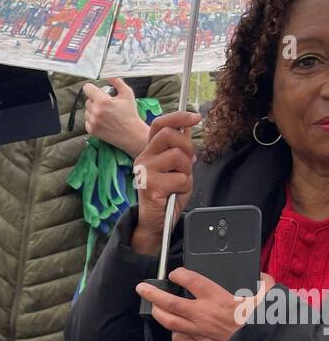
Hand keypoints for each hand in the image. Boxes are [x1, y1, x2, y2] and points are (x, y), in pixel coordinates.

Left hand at [82, 77, 149, 156]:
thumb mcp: (127, 94)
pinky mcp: (91, 130)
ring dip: (94, 110)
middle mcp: (95, 112)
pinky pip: (87, 120)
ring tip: (107, 113)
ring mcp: (92, 122)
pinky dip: (93, 119)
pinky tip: (104, 120)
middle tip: (107, 104)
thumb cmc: (130, 114)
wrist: (131, 134)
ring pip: (87, 110)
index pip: (87, 88)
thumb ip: (117, 81)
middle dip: (96, 100)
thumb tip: (108, 74)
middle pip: (88, 100)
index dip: (91, 87)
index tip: (95, 89)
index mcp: (103, 101)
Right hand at [130, 111, 199, 258]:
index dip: (178, 117)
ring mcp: (144, 171)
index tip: (196, 117)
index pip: (160, 124)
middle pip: (169, 135)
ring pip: (176, 155)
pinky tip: (175, 193)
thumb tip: (187, 127)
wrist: (156, 223)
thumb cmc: (167, 196)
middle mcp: (143, 158)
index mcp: (150, 151)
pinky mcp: (150, 186)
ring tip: (179, 182)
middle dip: (187, 146)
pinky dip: (184, 186)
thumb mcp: (178, 168)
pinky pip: (179, 178)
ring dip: (186, 170)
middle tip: (188, 162)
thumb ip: (181, 149)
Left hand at [136, 267, 272, 340]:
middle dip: (153, 293)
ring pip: (169, 322)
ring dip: (158, 313)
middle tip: (142, 288)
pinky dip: (174, 333)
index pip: (191, 281)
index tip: (175, 273)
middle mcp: (203, 315)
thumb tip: (263, 279)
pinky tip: (175, 330)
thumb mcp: (268, 299)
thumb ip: (264, 284)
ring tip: (153, 307)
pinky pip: (179, 340)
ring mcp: (198, 333)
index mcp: (218, 299)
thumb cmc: (263, 327)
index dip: (179, 275)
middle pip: (170, 302)